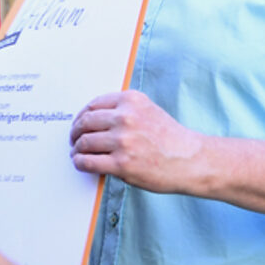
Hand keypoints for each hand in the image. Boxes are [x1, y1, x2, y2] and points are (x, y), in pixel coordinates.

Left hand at [69, 89, 202, 192]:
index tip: (79, 123)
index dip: (81, 116)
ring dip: (77, 149)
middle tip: (73, 140)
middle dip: (76, 132)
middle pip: (86, 122)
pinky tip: (81, 164)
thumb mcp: (148, 111)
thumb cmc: (170, 138)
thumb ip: (123, 110)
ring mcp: (123, 141)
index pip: (93, 105)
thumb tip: (94, 119)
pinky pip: (88, 161)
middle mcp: (125, 117)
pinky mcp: (122, 163)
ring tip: (77, 154)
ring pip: (84, 142)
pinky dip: (80, 163)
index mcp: (131, 101)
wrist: (190, 161)